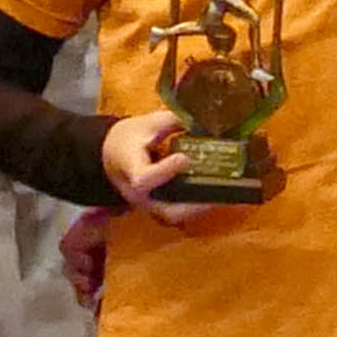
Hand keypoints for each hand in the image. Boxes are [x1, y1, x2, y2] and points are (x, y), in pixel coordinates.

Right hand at [97, 107, 219, 223]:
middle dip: (193, 202)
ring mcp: (148, 205)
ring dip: (199, 208)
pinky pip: (177, 214)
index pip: (143, 178)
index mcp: (129, 168)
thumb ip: (174, 121)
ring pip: (174, 215)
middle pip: (165, 208)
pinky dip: (196, 208)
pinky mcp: (157, 208)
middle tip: (219, 188)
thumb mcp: (148, 123)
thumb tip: (204, 120)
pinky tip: (215, 196)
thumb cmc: (129, 138)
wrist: (112, 155)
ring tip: (224, 195)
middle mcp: (137, 194)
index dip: (163, 171)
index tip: (184, 158)